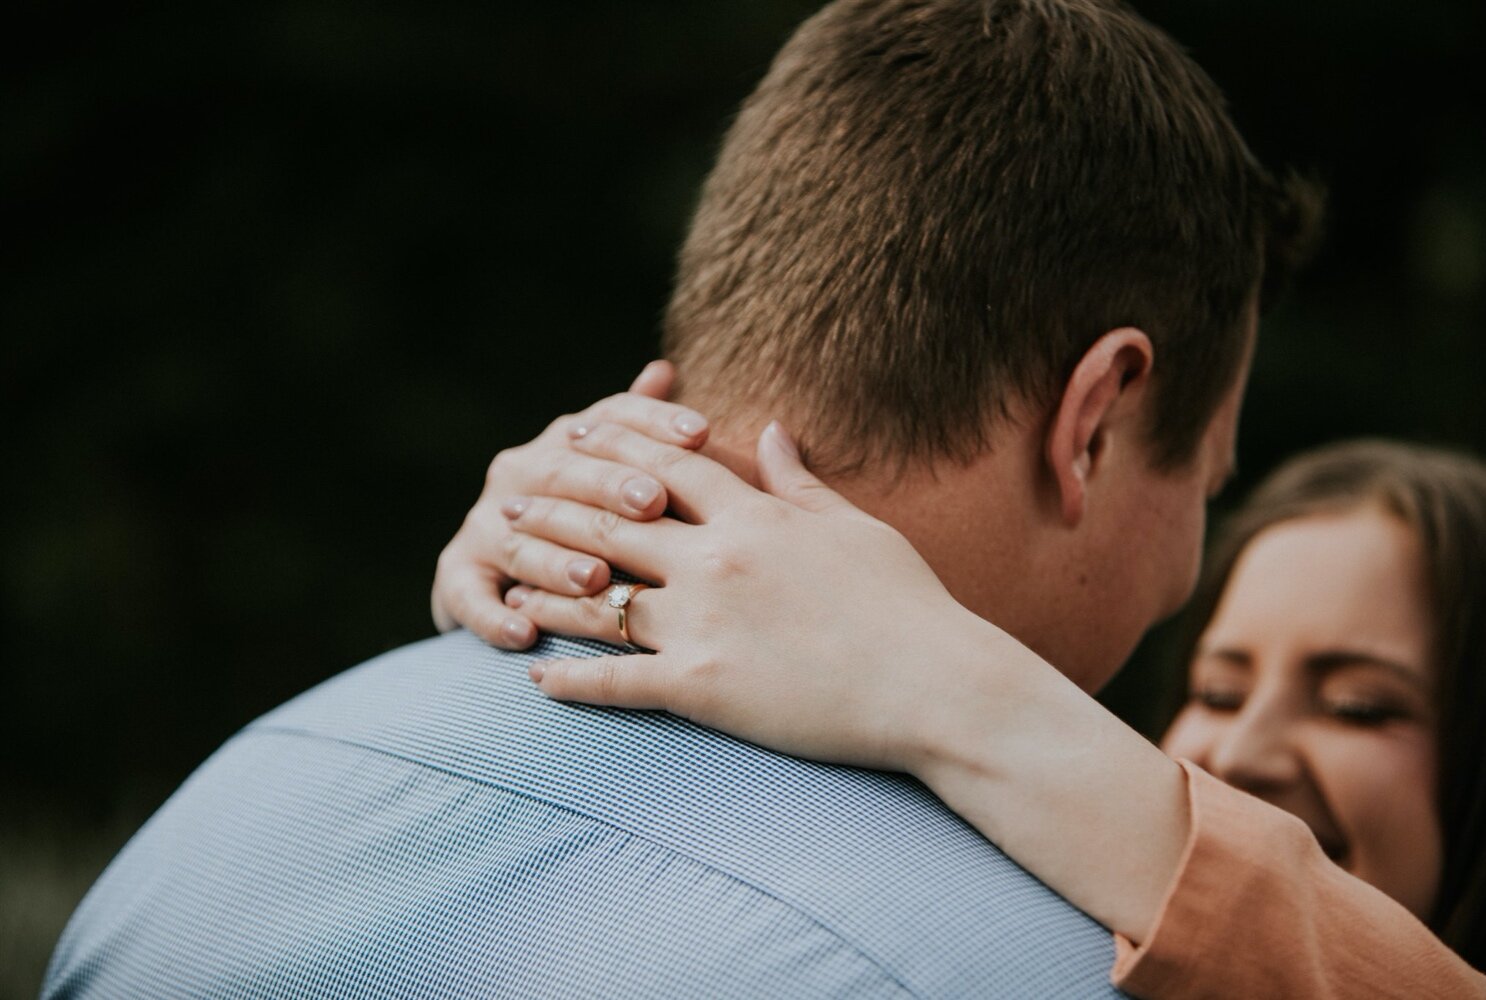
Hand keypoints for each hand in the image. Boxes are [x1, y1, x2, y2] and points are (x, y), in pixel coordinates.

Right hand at [430, 360, 711, 648]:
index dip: (655, 420)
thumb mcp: (623, 475)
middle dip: (610, 487)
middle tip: (654, 502)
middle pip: (565, 473)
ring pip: (521, 540)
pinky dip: (494, 617)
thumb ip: (644, 433)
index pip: (610, 416)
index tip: (703, 432)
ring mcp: (483, 522)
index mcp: (566, 441)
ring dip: (556, 561)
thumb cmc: (594, 520)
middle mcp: (519, 472)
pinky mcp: (458, 574)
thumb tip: (665, 367)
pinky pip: (471, 597)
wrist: (509, 575)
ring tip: (595, 578)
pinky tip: (525, 635)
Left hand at [502, 419, 993, 771]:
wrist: (936, 686)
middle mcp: (717, 559)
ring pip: (597, 597)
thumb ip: (800, 480)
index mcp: (754, 515)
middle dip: (554, 509)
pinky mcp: (702, 687)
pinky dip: (570, 680)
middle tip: (508, 503)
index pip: (664, 464)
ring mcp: (704, 623)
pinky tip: (535, 678)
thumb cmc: (908, 605)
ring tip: (504, 580)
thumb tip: (771, 427)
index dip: (611, 448)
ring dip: (543, 587)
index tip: (571, 439)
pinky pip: (617, 681)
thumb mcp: (855, 527)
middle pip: (610, 522)